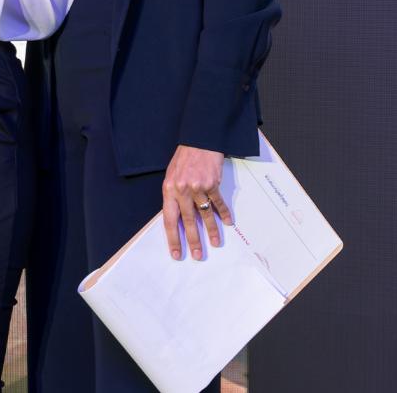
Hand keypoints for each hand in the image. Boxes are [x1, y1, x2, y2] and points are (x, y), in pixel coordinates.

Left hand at [161, 145, 232, 260]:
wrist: (198, 141)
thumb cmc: (184, 159)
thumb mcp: (171, 176)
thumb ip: (173, 196)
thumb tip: (177, 218)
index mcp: (169, 190)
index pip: (169, 220)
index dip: (173, 238)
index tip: (176, 253)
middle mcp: (182, 190)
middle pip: (188, 221)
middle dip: (193, 240)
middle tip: (198, 255)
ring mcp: (197, 187)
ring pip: (204, 214)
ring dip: (211, 230)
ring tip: (215, 243)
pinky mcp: (212, 183)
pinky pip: (218, 203)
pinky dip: (223, 214)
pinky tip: (227, 223)